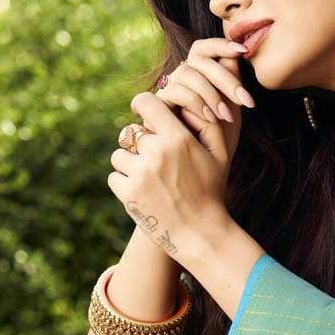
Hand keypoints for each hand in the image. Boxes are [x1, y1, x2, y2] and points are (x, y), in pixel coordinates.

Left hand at [108, 90, 235, 271]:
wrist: (201, 234)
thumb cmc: (212, 191)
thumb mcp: (220, 154)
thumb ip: (207, 122)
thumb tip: (188, 100)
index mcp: (178, 139)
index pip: (145, 102)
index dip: (141, 105)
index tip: (143, 112)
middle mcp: (156, 153)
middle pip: (130, 132)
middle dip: (139, 143)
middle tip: (154, 159)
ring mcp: (140, 174)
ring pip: (119, 155)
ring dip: (130, 164)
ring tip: (150, 179)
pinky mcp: (127, 194)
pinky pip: (114, 177)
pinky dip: (124, 184)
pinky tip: (144, 193)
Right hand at [151, 36, 254, 174]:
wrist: (196, 174)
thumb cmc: (215, 146)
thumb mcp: (231, 117)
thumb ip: (233, 88)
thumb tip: (238, 55)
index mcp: (198, 76)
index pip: (204, 49)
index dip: (220, 44)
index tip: (242, 51)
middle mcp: (180, 80)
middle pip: (198, 60)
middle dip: (225, 78)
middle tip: (245, 100)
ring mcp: (167, 91)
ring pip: (186, 72)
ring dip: (211, 92)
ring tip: (225, 115)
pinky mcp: (156, 106)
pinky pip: (174, 92)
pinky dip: (195, 102)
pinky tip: (209, 118)